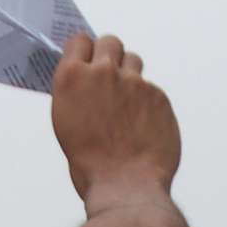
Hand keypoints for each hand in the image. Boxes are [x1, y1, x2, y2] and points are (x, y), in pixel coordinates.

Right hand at [51, 32, 181, 205]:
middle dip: (109, 55)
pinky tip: (142, 125)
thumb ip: (79, 96)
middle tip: (110, 76)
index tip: (87, 60)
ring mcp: (134, 82)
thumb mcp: (67, 125)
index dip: (84, 51)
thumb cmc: (92, 167)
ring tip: (127, 102)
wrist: (125, 187)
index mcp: (72, 79)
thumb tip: (87, 86)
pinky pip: (151, 88)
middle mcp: (103, 73)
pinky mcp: (158, 95)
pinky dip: (147, 101)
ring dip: (129, 74)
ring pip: (133, 60)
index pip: (79, 40)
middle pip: (110, 42)